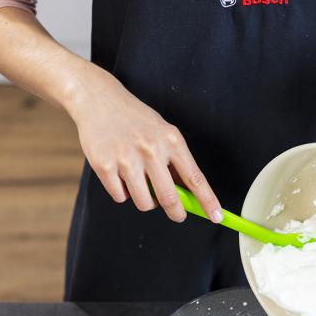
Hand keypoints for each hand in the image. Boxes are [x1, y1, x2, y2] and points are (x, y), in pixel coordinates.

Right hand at [67, 67, 221, 223]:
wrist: (99, 100)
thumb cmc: (134, 118)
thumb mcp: (162, 132)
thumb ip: (174, 160)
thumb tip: (186, 192)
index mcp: (171, 140)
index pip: (195, 178)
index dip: (207, 201)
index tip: (216, 216)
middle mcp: (151, 150)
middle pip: (169, 198)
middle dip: (177, 213)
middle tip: (178, 215)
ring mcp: (126, 159)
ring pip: (144, 202)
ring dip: (146, 201)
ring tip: (140, 183)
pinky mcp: (105, 166)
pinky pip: (121, 196)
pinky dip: (123, 192)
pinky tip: (120, 174)